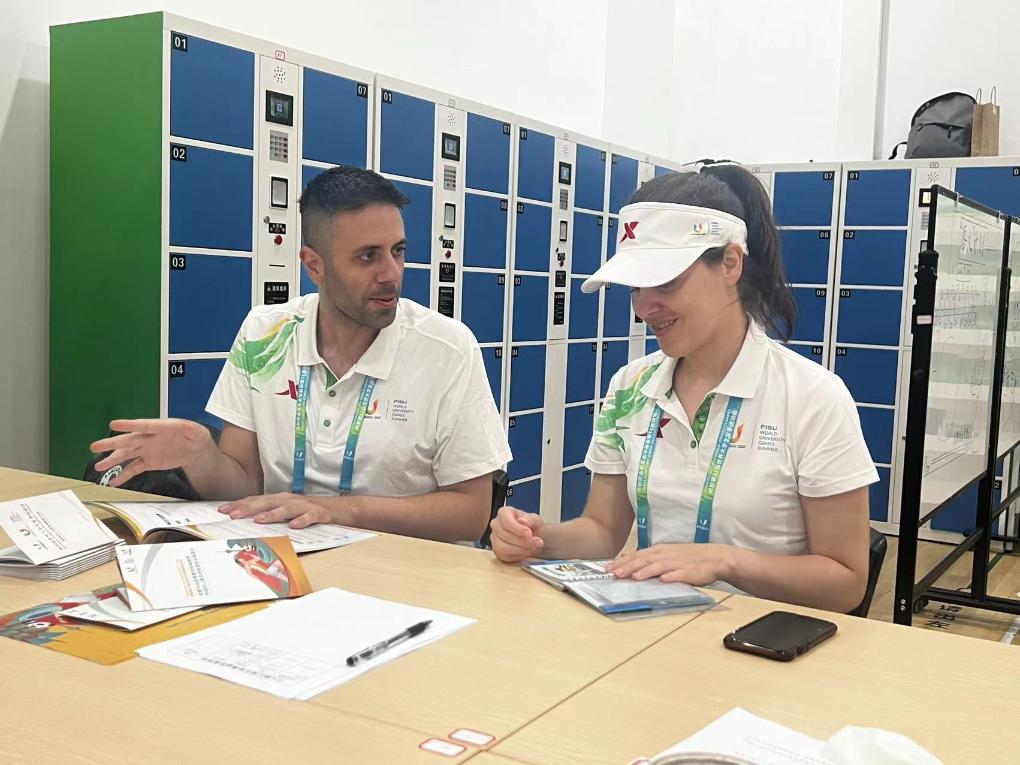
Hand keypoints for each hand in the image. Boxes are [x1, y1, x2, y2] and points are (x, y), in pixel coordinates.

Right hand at [90, 419, 215, 486]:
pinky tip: (113, 482)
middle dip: (112, 444)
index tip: (113, 424)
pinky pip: (134, 468)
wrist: (196, 450)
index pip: (143, 425)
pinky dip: (124, 475)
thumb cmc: (195, 437)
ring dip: (113, 460)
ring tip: (98, 466)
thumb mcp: (198, 432)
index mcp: (160, 428)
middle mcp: (150, 438)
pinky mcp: (149, 462)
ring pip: (127, 455)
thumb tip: (187, 427)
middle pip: (129, 440)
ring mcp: (148, 450)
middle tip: (95, 446)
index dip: (129, 425)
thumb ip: (191, 430)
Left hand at [218, 493, 343, 528]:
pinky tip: (293, 526)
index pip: (256, 500)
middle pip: (266, 502)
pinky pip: (309, 518)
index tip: (221, 510)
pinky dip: (301, 521)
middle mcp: (289, 500)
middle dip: (248, 508)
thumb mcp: (286, 511)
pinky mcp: (318, 514)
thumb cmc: (307, 512)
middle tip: (232, 515)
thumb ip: (269, 514)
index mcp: (280, 499)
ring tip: (258, 520)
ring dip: (271, 514)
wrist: (338, 509)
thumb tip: (245, 522)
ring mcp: (304, 506)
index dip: (239, 504)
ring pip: (285, 509)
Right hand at [489, 505, 545, 562]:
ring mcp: (494, 538)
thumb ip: (531, 519)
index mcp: (504, 512)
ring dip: (520, 550)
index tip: (529, 533)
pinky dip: (517, 556)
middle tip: (537, 542)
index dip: (517, 528)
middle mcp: (496, 524)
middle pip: (504, 535)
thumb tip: (521, 520)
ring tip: (532, 548)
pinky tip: (526, 552)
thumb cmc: (534, 527)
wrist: (535, 539)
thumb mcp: (537, 521)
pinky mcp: (497, 551)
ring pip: (502, 547)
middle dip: (523, 541)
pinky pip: (504, 556)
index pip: (505, 520)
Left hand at [605, 543, 736, 585]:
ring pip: (659, 567)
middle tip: (614, 574)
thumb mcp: (665, 553)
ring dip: (646, 572)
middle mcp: (666, 555)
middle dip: (628, 567)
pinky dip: (671, 577)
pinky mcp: (691, 572)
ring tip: (634, 577)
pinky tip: (664, 580)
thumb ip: (647, 556)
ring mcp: (678, 563)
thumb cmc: (689, 557)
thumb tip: (627, 557)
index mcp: (659, 551)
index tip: (608, 569)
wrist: (715, 557)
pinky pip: (680, 574)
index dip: (622, 562)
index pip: (637, 556)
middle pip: (644, 561)